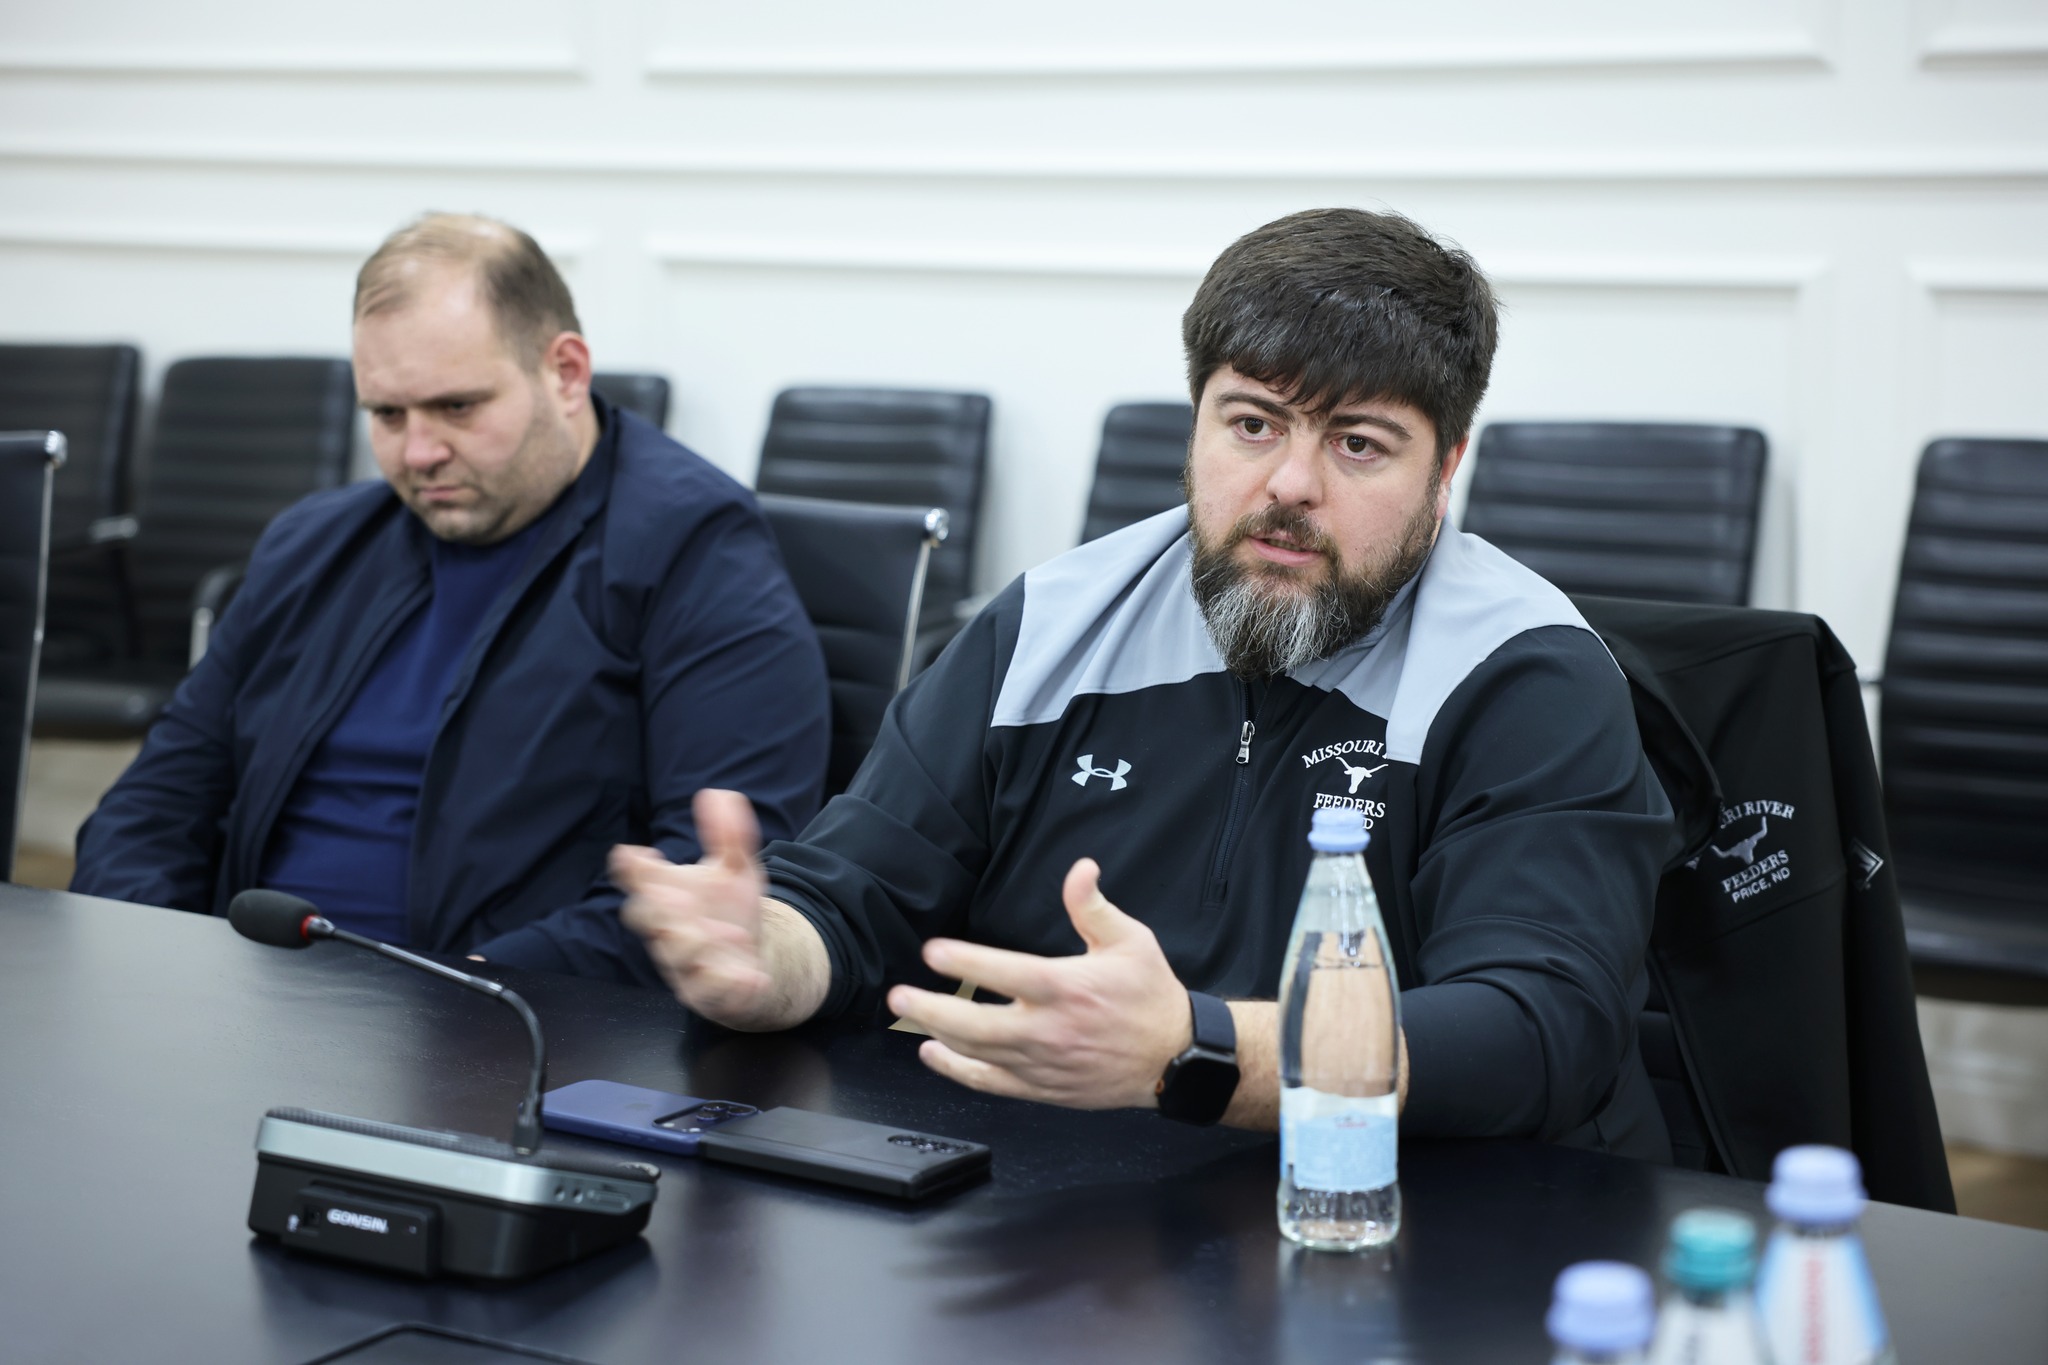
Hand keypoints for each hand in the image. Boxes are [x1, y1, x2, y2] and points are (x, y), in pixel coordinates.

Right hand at [615, 789, 773, 1025]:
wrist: (757, 957)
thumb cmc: (732, 909)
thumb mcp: (736, 868)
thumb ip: (728, 834)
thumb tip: (719, 795)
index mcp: (669, 895)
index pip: (638, 880)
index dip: (632, 869)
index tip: (635, 856)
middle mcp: (669, 928)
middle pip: (646, 918)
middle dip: (657, 907)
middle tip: (678, 896)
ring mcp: (685, 962)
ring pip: (676, 956)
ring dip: (700, 943)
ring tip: (733, 934)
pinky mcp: (706, 992)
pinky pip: (709, 993)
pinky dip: (729, 984)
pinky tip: (752, 977)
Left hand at [886, 858, 1192, 1109]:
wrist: (1175, 1059)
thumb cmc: (1151, 996)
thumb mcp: (1131, 941)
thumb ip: (1093, 907)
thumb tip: (1080, 868)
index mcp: (1068, 988)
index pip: (1006, 973)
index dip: (965, 963)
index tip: (932, 952)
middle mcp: (1051, 1029)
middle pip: (977, 1025)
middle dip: (932, 1009)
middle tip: (898, 996)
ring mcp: (1044, 1064)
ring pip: (979, 1054)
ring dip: (938, 1036)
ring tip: (908, 1018)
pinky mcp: (1044, 1088)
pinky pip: (993, 1083)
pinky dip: (959, 1072)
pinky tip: (936, 1055)